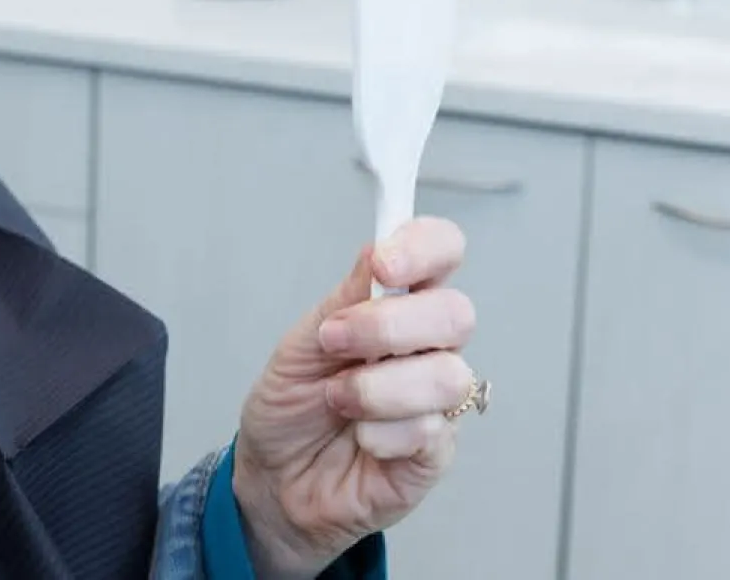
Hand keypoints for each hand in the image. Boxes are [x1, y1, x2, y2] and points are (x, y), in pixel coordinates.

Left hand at [231, 217, 476, 577]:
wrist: (274, 481)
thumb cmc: (291, 408)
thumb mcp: (301, 344)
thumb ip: (344, 301)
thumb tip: (377, 249)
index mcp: (396, 306)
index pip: (440, 253)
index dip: (425, 247)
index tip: (385, 263)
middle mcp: (426, 348)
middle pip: (455, 314)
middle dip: (389, 326)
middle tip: (334, 342)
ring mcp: (436, 401)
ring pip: (447, 376)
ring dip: (377, 389)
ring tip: (339, 402)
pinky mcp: (436, 452)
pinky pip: (431, 431)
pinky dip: (380, 433)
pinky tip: (360, 439)